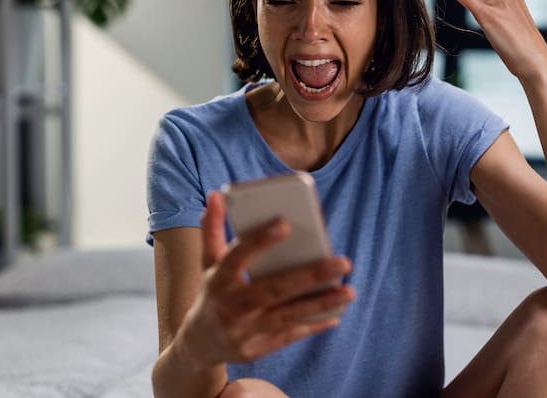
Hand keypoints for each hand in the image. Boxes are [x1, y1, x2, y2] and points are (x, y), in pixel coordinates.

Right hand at [176, 192, 354, 368]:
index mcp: (217, 279)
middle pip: (273, 289)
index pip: (237, 256)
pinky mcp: (255, 350)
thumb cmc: (213, 292)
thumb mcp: (208, 262)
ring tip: (348, 291)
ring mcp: (242, 331)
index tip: (285, 223)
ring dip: (320, 303)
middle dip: (310, 276)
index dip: (259, 240)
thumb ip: (213, 229)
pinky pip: (289, 336)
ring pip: (287, 315)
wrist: (198, 344)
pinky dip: (313, 325)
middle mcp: (229, 306)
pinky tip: (336, 313)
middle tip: (343, 262)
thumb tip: (217, 195)